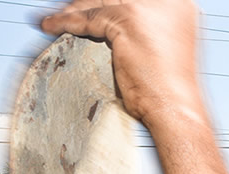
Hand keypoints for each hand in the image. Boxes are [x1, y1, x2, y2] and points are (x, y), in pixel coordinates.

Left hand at [40, 0, 200, 126]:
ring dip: (71, 10)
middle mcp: (164, 0)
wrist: (175, 108)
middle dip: (84, 3)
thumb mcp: (159, 49)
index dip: (104, 1)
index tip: (84, 6)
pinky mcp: (128, 20)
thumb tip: (114, 30)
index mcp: (176, 4)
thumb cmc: (167, 89)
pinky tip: (52, 26)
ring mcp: (147, 7)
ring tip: (52, 20)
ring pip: (99, 1)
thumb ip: (143, 31)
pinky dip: (66, 22)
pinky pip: (89, 17)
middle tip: (65, 10)